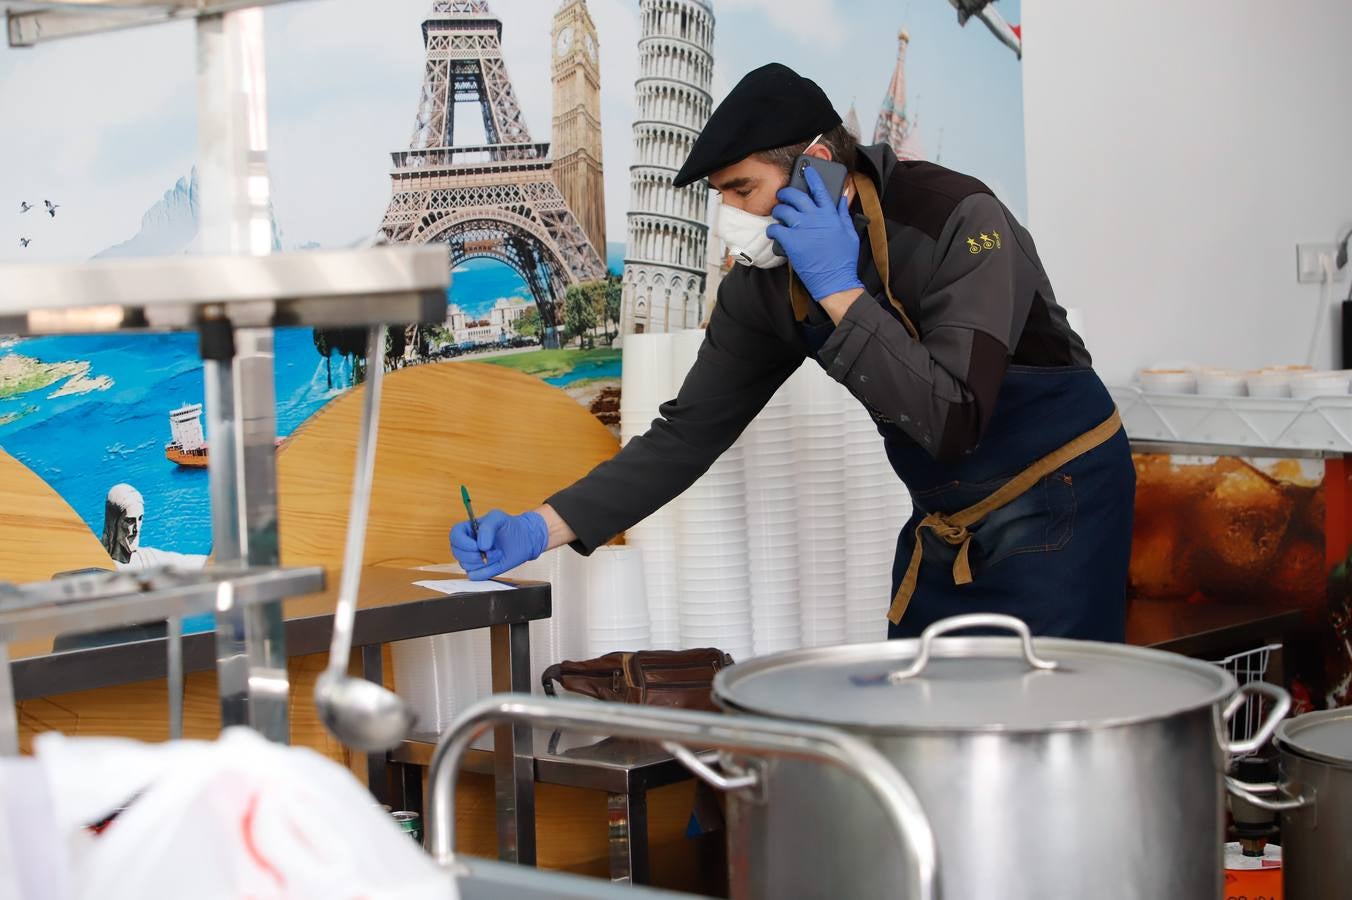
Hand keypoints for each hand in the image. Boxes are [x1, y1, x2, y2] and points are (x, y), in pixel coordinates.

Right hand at [449, 509, 547, 580]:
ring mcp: (473, 559)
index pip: (455, 536)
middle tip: (490, 550)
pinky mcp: (480, 570)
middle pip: (458, 553)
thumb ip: (487, 527)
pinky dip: (486, 571)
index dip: (463, 543)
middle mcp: (467, 545)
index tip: (477, 546)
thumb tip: (480, 546)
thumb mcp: (498, 518)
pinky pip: (475, 576)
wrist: (524, 539)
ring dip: (484, 562)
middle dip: (474, 555)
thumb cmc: (509, 526)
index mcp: (467, 529)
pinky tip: (496, 563)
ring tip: (498, 553)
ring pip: (466, 565)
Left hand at [765, 166, 863, 301]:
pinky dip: (772, 230)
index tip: (806, 170)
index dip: (812, 177)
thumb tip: (843, 197)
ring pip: (783, 210)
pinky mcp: (791, 241)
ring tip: (778, 215)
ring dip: (778, 211)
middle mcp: (815, 217)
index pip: (820, 189)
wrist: (835, 280)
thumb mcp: (850, 233)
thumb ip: (844, 213)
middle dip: (787, 192)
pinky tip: (774, 233)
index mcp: (830, 214)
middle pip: (796, 196)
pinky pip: (775, 229)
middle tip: (783, 195)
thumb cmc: (844, 259)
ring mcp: (802, 228)